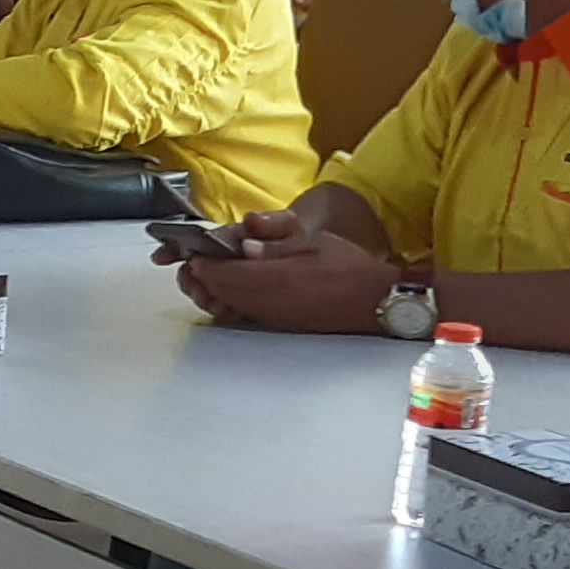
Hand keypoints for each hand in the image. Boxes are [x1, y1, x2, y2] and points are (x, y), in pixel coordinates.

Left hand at [175, 212, 387, 330]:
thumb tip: (245, 246)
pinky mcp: (277, 324)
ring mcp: (272, 317)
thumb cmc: (348, 267)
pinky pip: (242, 314)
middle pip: (218, 292)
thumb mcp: (312, 243)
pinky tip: (233, 290)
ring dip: (213, 291)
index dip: (204, 263)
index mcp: (275, 278)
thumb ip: (274, 246)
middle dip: (202, 278)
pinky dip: (229, 302)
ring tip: (209, 275)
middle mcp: (268, 303)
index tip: (196, 252)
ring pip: (227, 306)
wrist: (373, 300)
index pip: (223, 273)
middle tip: (196, 262)